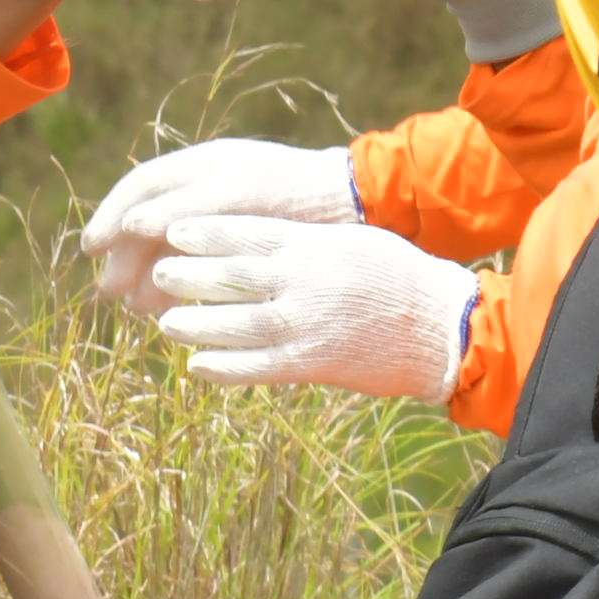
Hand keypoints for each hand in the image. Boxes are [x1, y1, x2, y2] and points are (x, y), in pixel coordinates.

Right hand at [79, 134, 354, 317]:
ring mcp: (227, 218)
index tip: (91, 249)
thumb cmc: (299, 192)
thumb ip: (187, 209)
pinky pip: (198, 266)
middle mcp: (209, 189)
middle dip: (127, 257)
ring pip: (172, 248)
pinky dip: (179, 288)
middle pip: (151, 222)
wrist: (359, 203)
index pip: (142, 188)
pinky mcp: (244, 247)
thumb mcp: (239, 195)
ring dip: (149, 277)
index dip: (111, 216)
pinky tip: (170, 313)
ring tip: (137, 310)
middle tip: (109, 293)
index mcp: (206, 166)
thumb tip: (133, 227)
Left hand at [145, 209, 473, 397]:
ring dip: (195, 323)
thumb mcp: (349, 242)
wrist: (440, 327)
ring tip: (165, 321)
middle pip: (230, 276)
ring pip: (234, 323)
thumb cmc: (397, 277)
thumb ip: (301, 241)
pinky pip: (255, 367)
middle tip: (157, 273)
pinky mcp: (312, 363)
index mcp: (312, 244)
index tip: (172, 232)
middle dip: (188, 276)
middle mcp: (303, 281)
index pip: (244, 233)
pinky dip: (221, 367)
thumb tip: (251, 241)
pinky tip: (196, 365)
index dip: (204, 234)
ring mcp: (306, 324)